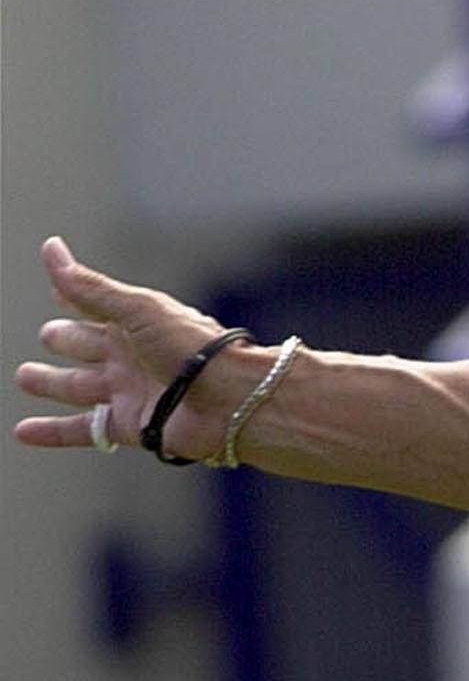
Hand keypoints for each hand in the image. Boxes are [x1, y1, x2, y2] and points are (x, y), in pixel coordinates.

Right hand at [14, 237, 231, 457]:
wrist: (232, 399)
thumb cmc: (194, 348)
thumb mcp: (137, 309)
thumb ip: (88, 288)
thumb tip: (50, 249)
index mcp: (135, 323)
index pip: (95, 307)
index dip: (74, 299)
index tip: (57, 291)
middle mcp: (130, 356)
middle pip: (85, 346)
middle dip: (65, 340)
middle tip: (49, 336)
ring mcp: (129, 392)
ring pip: (78, 387)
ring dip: (50, 383)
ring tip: (26, 378)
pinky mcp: (130, 427)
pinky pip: (82, 430)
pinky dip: (52, 432)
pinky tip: (24, 431)